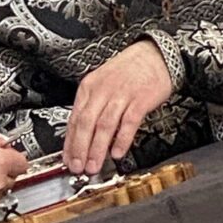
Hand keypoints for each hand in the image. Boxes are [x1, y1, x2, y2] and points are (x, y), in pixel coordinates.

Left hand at [63, 40, 172, 173]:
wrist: (155, 55)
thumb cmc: (128, 72)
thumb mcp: (102, 84)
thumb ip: (92, 108)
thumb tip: (82, 136)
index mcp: (89, 87)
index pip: (74, 118)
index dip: (69, 142)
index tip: (67, 159)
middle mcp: (102, 90)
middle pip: (86, 123)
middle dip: (80, 149)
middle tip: (78, 167)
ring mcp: (121, 95)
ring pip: (104, 125)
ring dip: (97, 149)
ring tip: (94, 165)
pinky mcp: (140, 99)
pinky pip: (128, 122)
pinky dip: (122, 139)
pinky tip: (117, 152)